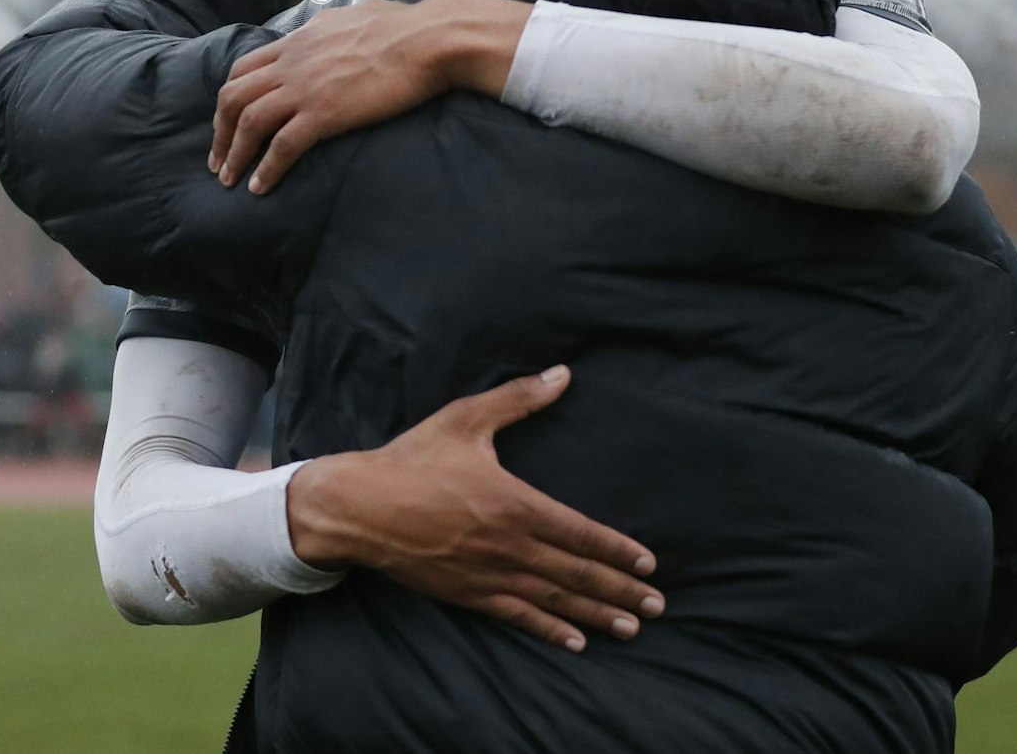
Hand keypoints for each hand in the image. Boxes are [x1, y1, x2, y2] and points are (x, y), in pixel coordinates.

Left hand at [210, 0, 529, 193]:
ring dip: (234, 154)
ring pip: (249, 122)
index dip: (229, 98)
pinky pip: (282, 146)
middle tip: (219, 159)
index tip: (227, 121)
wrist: (428, 39)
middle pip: (234, 96)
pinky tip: (260, 188)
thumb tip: (325, 25)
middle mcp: (292, 62)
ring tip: (230, 180)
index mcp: (298, 39)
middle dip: (220, 131)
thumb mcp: (354, 15)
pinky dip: (266, 169)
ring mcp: (305, 87)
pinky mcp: (324, 112)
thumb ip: (330, 25)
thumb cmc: (404, 27)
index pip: (244, 67)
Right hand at [285, 366, 662, 653]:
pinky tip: (575, 641)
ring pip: (554, 599)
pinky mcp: (467, 594)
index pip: (581, 533)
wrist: (358, 507)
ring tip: (630, 628)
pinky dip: (550, 630)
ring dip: (596, 614)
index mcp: (516, 504)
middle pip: (577, 573)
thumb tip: (563, 374)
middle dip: (620, 590)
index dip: (618, 551)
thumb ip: (518, 399)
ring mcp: (489, 575)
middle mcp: (510, 546)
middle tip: (658, 607)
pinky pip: (518, 617)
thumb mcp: (466, 420)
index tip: (649, 565)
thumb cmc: (412, 460)